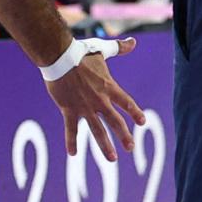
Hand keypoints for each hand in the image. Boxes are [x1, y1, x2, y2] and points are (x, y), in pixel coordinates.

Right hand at [47, 38, 142, 164]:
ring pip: (97, 131)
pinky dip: (71, 142)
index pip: (127, 103)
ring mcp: (85, 107)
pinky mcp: (69, 110)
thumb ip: (119, 48)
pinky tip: (72, 154)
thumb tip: (133, 43)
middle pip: (116, 122)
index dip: (135, 113)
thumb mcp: (102, 50)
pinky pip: (71, 129)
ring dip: (105, 146)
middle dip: (124, 136)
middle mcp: (100, 101)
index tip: (141, 123)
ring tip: (112, 158)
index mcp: (109, 87)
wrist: (59, 57)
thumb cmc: (80, 52)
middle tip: (130, 148)